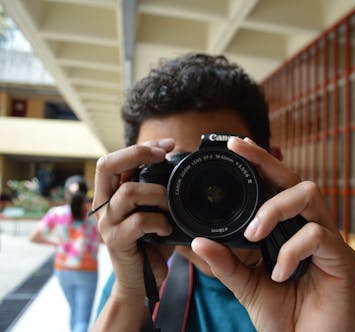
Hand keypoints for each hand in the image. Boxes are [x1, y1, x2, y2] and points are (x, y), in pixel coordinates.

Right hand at [93, 139, 175, 295]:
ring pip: (129, 192)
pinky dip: (159, 221)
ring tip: (171, 206)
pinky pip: (139, 221)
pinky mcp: (116, 241)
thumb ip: (155, 189)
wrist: (141, 281)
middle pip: (107, 165)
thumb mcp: (153, 210)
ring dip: (158, 194)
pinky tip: (167, 228)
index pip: (114, 159)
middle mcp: (103, 205)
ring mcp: (107, 223)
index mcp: (110, 194)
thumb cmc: (150, 242)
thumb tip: (177, 161)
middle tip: (164, 155)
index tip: (168, 145)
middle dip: (138, 153)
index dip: (141, 147)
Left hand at [191, 137, 354, 331]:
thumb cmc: (286, 319)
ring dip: (277, 207)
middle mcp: (311, 230)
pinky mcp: (344, 259)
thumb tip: (196, 242)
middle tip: (240, 149)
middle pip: (295, 180)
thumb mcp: (248, 288)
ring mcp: (330, 242)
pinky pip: (320, 235)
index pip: (275, 189)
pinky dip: (293, 250)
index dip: (259, 164)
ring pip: (310, 195)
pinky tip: (280, 273)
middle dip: (267, 161)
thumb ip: (227, 264)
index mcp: (289, 232)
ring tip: (254, 234)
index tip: (235, 146)